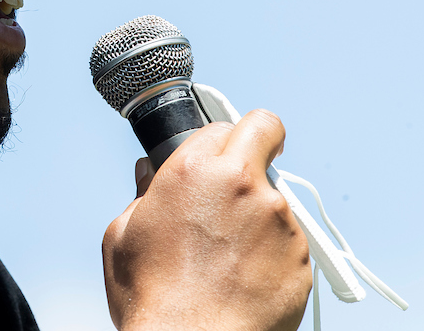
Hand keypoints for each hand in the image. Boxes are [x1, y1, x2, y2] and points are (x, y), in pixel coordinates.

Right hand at [102, 110, 311, 330]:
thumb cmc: (152, 297)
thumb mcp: (122, 235)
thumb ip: (141, 193)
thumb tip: (148, 173)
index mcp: (194, 170)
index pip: (219, 125)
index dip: (215, 142)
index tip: (215, 158)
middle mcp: (243, 185)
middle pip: (265, 129)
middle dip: (258, 140)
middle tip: (246, 167)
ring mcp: (279, 220)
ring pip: (276, 193)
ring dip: (259, 208)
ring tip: (230, 251)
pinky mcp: (301, 257)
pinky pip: (290, 239)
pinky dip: (272, 250)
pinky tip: (245, 277)